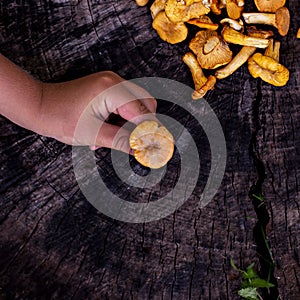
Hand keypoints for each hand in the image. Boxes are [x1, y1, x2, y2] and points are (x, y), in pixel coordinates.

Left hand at [38, 71, 156, 152]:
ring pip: (136, 104)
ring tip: (112, 135)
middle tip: (136, 141)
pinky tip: (106, 129)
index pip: (142, 112)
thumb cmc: (60, 118)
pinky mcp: (106, 87)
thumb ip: (119, 140)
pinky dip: (121, 118)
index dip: (150, 130)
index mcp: (111, 90)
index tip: (155, 145)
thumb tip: (139, 149)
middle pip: (146, 102)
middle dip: (144, 124)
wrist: (40, 106)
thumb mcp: (92, 133)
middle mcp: (114, 81)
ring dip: (130, 122)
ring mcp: (110, 82)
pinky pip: (124, 103)